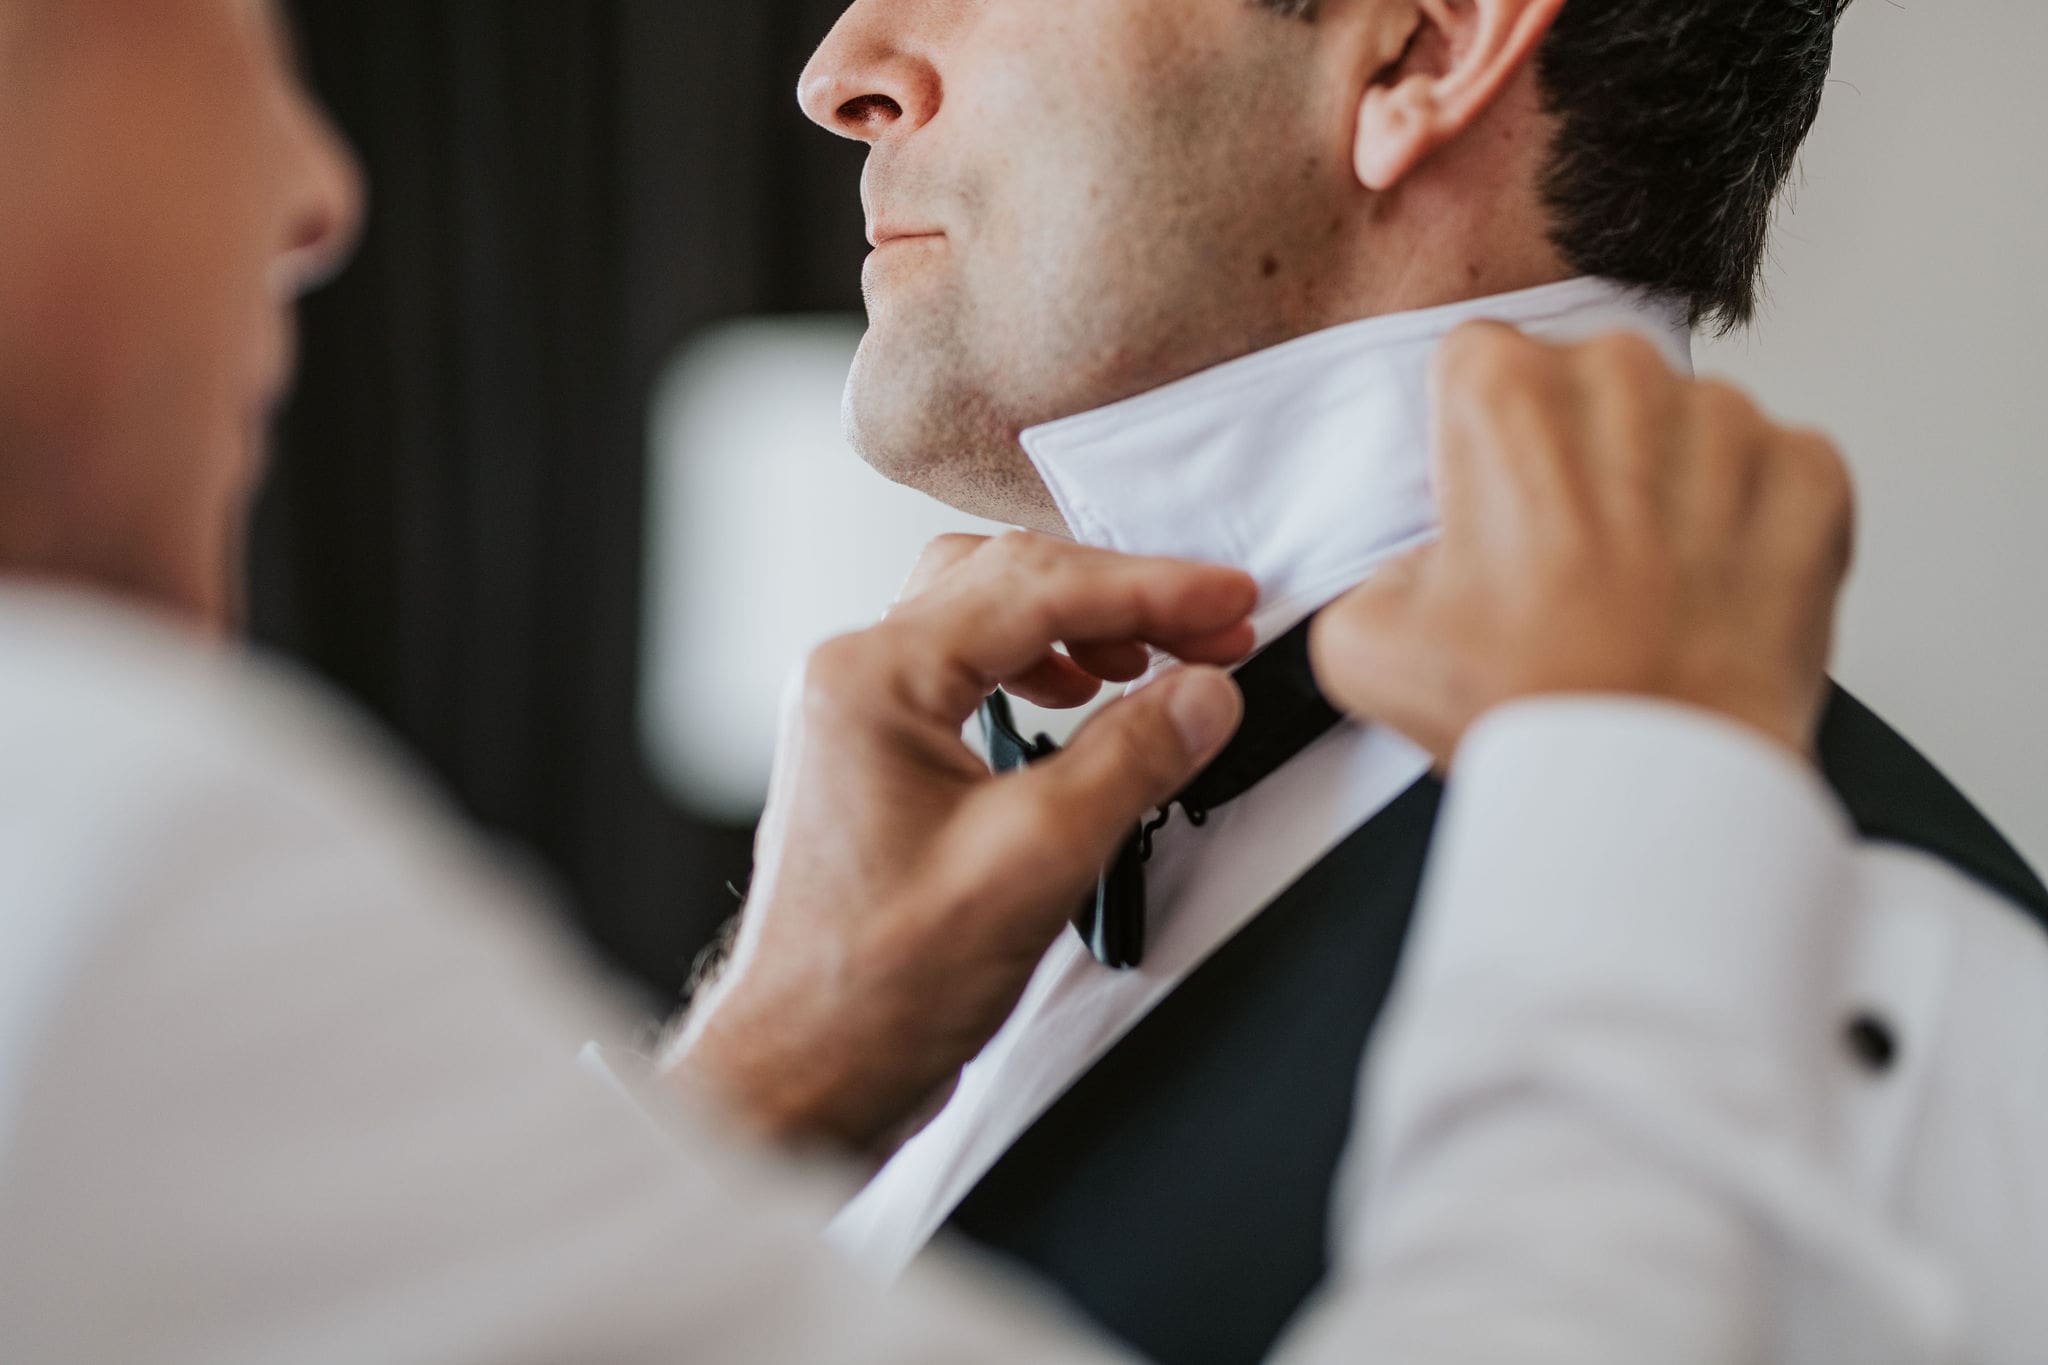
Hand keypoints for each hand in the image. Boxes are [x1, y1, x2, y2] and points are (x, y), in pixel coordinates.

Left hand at [665, 532, 1254, 1156]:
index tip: (1231, 597)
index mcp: (871, 680)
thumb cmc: (874, 988)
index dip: (1152, 588)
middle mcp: (854, 681)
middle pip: (1008, 582)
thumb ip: (1131, 761)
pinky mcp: (881, 761)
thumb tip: (1204, 694)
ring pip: (985, 616)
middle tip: (1214, 625)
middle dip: (1122, 595)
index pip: (1035, 590)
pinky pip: (967, 669)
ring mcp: (861, 719)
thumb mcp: (1033, 864)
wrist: (806, 1073)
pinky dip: (1040, 665)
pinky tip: (1081, 697)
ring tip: (1156, 657)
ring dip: (1080, 623)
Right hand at [1311, 324, 1855, 763]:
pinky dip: (1748, 523)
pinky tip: (1707, 589)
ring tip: (1641, 584)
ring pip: (1684, 424)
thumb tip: (1414, 565)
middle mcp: (1624, 380)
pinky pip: (1773, 471)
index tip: (1491, 501)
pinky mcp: (1810, 476)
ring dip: (1666, 485)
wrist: (1655, 788)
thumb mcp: (1365, 644)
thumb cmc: (1534, 708)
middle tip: (1562, 557)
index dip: (1479, 440)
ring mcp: (1730, 424)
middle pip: (1587, 383)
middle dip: (1575, 455)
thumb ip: (1372, 570)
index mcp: (1507, 393)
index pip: (1479, 362)